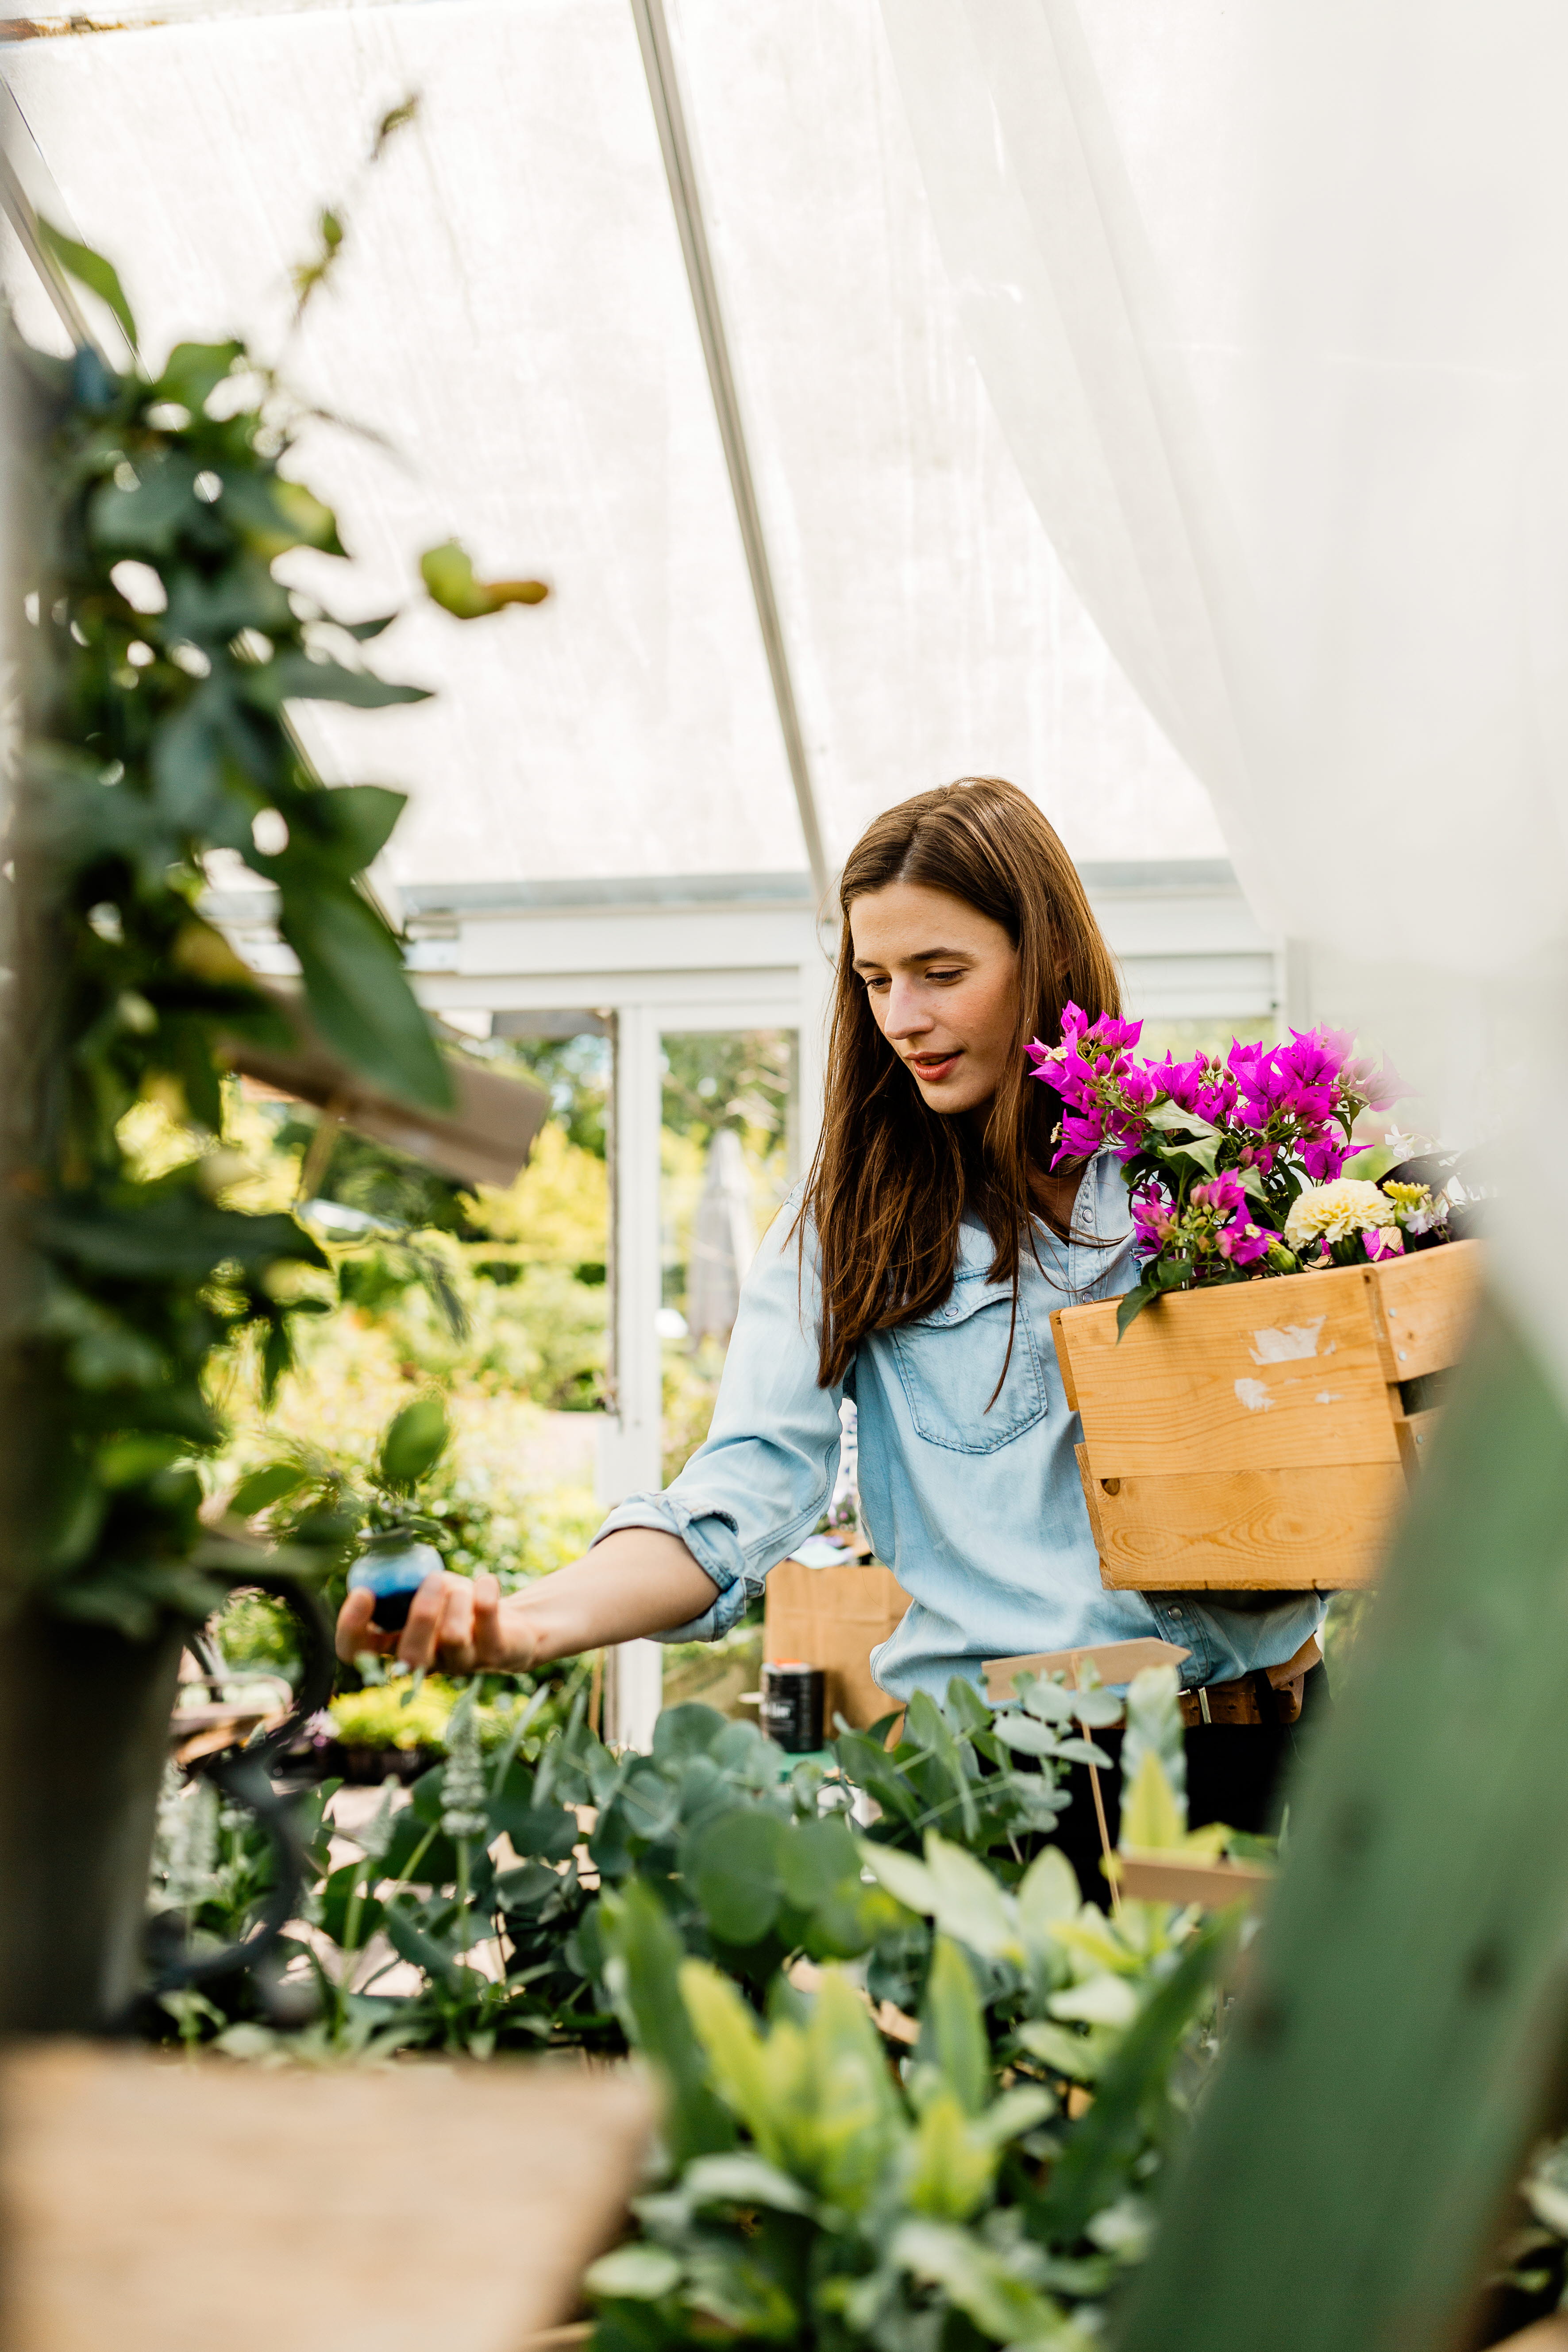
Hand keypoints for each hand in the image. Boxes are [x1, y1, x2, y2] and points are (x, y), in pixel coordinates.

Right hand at [334, 1570, 540, 1674]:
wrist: (511, 1623)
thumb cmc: (459, 1603)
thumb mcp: (427, 1587)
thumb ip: (403, 1580)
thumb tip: (382, 1557)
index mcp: (397, 1644)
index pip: (357, 1652)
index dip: (351, 1628)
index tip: (363, 1592)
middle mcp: (426, 1661)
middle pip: (409, 1656)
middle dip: (420, 1614)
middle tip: (433, 1579)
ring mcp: (462, 1662)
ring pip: (453, 1638)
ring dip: (457, 1599)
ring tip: (463, 1586)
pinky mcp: (496, 1654)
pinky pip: (487, 1621)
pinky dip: (486, 1591)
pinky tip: (487, 1581)